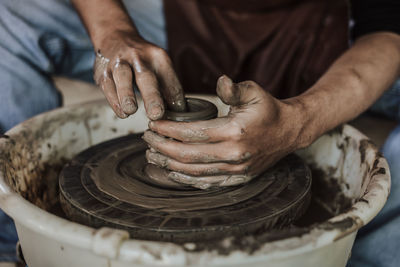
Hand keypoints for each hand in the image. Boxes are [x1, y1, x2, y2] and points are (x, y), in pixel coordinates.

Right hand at [93, 30, 185, 118]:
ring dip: (127, 95)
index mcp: (158, 57)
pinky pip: (108, 86)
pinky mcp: (103, 72)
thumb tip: (178, 111)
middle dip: (152, 96)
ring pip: (123, 77)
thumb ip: (168, 88)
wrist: (114, 37)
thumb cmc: (142, 60)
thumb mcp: (158, 66)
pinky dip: (114, 101)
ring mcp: (119, 63)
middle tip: (156, 114)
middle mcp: (138, 57)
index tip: (178, 114)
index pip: (170, 80)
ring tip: (131, 110)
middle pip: (146, 77)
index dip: (175, 99)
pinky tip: (122, 112)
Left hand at [143, 75, 302, 188]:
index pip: (191, 133)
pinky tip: (172, 172)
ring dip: (168, 164)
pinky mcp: (237, 178)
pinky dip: (186, 179)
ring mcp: (235, 170)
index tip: (153, 123)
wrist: (289, 131)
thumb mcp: (253, 91)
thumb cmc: (268, 109)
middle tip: (147, 137)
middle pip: (186, 155)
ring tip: (152, 154)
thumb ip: (233, 88)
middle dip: (162, 146)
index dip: (168, 129)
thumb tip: (220, 82)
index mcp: (234, 131)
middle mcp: (233, 154)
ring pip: (193, 172)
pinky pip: (206, 183)